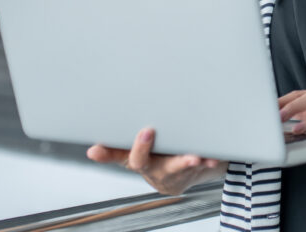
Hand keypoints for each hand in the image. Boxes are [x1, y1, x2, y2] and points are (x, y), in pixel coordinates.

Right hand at [86, 128, 226, 194]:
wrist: (185, 173)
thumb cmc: (158, 155)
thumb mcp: (137, 150)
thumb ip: (118, 147)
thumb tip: (92, 149)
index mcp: (136, 160)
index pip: (119, 156)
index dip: (109, 153)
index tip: (101, 147)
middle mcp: (152, 168)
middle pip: (143, 162)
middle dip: (144, 148)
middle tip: (146, 131)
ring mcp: (172, 172)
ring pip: (176, 168)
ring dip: (184, 162)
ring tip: (192, 156)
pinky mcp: (191, 173)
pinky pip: (199, 169)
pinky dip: (206, 162)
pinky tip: (212, 158)